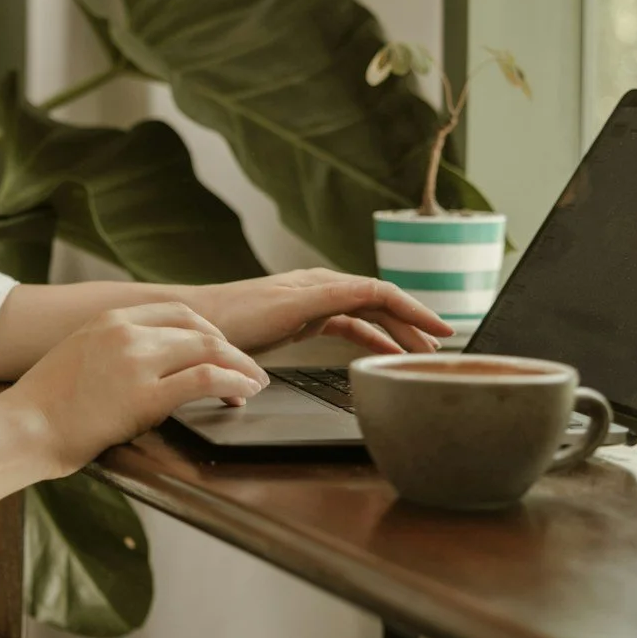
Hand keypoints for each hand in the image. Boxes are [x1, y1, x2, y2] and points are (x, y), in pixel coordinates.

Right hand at [5, 302, 270, 473]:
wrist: (20, 427)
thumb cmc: (42, 406)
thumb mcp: (77, 359)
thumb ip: (110, 352)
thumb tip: (138, 368)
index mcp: (109, 318)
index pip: (176, 311)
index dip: (209, 330)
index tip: (222, 349)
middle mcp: (126, 331)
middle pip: (199, 328)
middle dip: (231, 348)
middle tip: (248, 369)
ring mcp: (136, 360)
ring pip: (209, 350)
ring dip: (240, 366)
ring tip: (255, 383)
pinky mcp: (144, 395)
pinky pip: (204, 380)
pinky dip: (232, 383)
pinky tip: (243, 394)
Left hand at [180, 270, 450, 356]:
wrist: (193, 325)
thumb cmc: (233, 317)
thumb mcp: (288, 308)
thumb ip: (331, 300)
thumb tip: (376, 294)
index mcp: (323, 284)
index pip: (382, 293)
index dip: (415, 311)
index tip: (443, 330)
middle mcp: (322, 289)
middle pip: (381, 303)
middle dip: (413, 323)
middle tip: (442, 348)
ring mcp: (313, 303)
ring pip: (368, 315)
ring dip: (395, 331)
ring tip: (420, 352)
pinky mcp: (301, 319)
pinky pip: (348, 326)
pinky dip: (370, 337)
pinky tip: (382, 352)